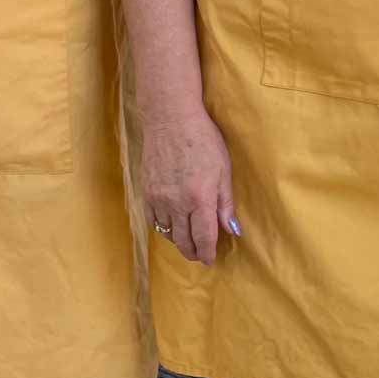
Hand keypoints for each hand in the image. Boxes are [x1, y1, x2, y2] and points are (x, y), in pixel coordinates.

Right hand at [139, 103, 237, 265]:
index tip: (210, 259)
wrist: (170, 119)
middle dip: (193, 252)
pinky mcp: (146, 192)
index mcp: (200, 198)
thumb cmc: (203, 140)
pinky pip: (153, 220)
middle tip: (200, 256)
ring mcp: (158, 198)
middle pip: (183, 241)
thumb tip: (232, 230)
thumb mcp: (223, 169)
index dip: (208, 252)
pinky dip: (164, 228)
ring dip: (178, 241)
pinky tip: (172, 226)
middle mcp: (177, 203)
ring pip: (167, 233)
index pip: (204, 237)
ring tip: (188, 241)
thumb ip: (226, 203)